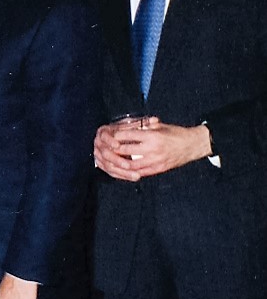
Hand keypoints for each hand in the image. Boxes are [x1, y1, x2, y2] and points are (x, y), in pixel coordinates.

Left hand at [94, 119, 211, 179]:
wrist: (193, 145)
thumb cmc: (175, 133)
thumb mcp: (159, 126)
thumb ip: (143, 127)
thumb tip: (125, 126)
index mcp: (152, 136)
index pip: (127, 136)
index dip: (116, 136)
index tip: (109, 135)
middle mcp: (152, 149)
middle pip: (125, 151)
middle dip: (114, 150)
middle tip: (106, 148)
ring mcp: (155, 161)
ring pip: (130, 165)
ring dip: (119, 163)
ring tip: (112, 160)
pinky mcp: (158, 169)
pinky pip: (140, 172)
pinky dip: (130, 171)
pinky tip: (123, 168)